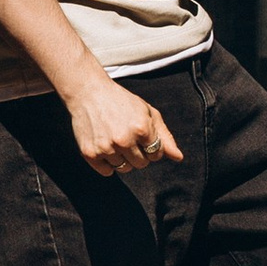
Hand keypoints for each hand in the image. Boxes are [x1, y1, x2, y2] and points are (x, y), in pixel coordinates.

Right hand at [67, 75, 183, 176]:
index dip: (151, 146)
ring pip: (124, 169)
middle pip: (142, 164)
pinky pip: (107, 172)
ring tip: (116, 140)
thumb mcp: (147, 113)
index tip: (142, 136)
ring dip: (123, 159)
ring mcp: (106, 148)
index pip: (157, 154)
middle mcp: (124, 140)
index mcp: (142, 129)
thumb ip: (165, 136)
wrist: (88, 92)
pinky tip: (106, 147)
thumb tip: (178, 158)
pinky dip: (108, 164)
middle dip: (139, 154)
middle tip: (128, 138)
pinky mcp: (90, 153)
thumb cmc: (121, 102)